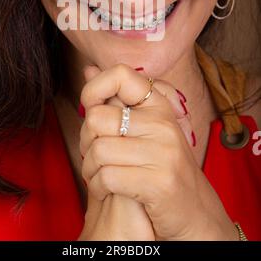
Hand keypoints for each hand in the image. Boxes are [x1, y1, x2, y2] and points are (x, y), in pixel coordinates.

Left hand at [78, 65, 154, 240]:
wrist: (193, 211)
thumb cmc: (161, 166)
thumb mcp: (144, 127)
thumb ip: (116, 98)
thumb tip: (88, 68)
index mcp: (159, 105)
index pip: (120, 74)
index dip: (94, 88)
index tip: (91, 108)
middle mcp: (163, 123)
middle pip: (97, 117)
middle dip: (85, 140)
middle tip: (92, 154)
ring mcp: (163, 152)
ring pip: (97, 150)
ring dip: (89, 169)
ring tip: (98, 174)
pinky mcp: (158, 182)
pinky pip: (106, 177)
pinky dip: (97, 187)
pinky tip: (106, 189)